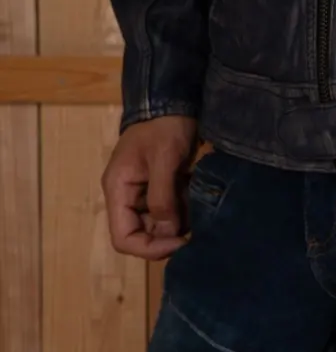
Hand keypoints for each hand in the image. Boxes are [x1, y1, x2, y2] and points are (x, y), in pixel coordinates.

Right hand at [101, 116, 197, 260]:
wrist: (173, 103)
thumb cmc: (163, 128)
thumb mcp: (164, 159)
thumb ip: (162, 197)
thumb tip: (168, 232)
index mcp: (118, 191)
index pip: (123, 238)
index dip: (150, 248)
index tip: (180, 242)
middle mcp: (127, 198)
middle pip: (143, 236)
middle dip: (169, 238)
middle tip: (197, 232)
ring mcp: (143, 195)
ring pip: (160, 226)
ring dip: (180, 226)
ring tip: (201, 214)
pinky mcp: (161, 190)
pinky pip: (171, 212)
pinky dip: (186, 213)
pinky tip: (200, 205)